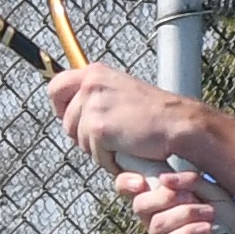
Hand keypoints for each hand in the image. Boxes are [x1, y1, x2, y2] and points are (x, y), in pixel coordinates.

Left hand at [48, 62, 186, 176]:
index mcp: (95, 72)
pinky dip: (112, 160)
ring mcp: (93, 105)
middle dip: (84, 136)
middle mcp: (90, 84)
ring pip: (80, 141)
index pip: (56, 87)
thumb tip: (78, 112)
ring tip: (124, 143)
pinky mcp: (98, 127)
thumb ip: (98, 97)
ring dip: (100, 150)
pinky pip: (95, 155)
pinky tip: (129, 151)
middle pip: (66, 122)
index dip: (61, 108)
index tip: (73, 120)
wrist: (178, 124)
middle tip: (111, 138)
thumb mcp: (121, 92)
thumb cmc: (156, 115)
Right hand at [117, 168, 234, 233]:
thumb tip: (163, 178)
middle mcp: (158, 219)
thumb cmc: (231, 227)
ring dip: (186, 215)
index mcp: (165, 200)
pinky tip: (206, 231)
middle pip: (140, 204)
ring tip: (210, 217)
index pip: (132, 188)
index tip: (142, 181)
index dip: (127, 182)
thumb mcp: (217, 195)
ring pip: (157, 223)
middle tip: (193, 199)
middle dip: (165, 197)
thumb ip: (193, 181)